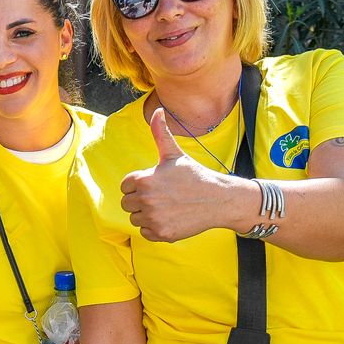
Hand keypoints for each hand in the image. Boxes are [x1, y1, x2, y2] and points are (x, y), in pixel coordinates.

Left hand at [120, 109, 249, 242]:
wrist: (218, 199)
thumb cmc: (195, 176)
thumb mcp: (175, 154)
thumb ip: (160, 134)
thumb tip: (157, 110)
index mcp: (144, 180)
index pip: (125, 186)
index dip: (139, 185)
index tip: (156, 184)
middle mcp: (146, 200)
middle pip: (127, 204)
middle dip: (140, 200)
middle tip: (162, 196)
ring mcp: (154, 218)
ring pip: (135, 219)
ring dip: (146, 215)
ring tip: (167, 206)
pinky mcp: (161, 233)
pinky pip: (145, 232)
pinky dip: (154, 228)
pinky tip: (170, 218)